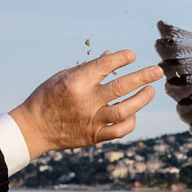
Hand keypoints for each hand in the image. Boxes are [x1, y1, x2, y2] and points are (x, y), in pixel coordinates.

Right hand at [8, 50, 162, 155]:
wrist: (34, 128)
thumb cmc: (48, 97)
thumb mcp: (63, 76)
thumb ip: (88, 68)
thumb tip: (111, 56)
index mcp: (75, 83)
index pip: (104, 66)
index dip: (120, 59)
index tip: (131, 55)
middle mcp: (85, 102)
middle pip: (120, 88)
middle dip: (142, 77)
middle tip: (157, 71)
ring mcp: (91, 120)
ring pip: (124, 110)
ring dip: (141, 100)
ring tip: (151, 91)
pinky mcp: (94, 136)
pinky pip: (119, 130)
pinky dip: (130, 122)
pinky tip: (133, 113)